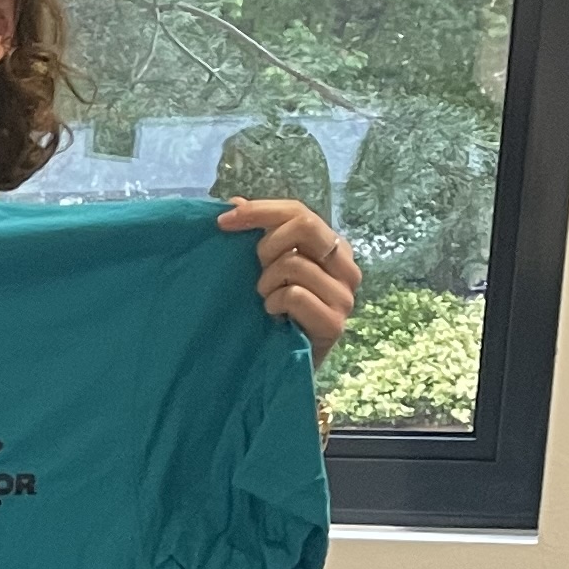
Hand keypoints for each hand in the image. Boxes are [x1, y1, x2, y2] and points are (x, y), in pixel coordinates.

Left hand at [218, 197, 360, 366]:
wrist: (283, 367)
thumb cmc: (276, 314)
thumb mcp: (265, 269)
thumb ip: (257, 236)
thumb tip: (233, 202)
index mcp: (334, 247)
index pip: (299, 211)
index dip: (259, 211)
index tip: (222, 221)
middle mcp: (347, 267)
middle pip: (304, 225)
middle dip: (266, 244)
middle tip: (256, 270)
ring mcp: (345, 296)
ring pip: (293, 263)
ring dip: (266, 284)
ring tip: (268, 301)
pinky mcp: (335, 323)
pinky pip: (294, 295)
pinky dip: (274, 304)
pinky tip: (274, 317)